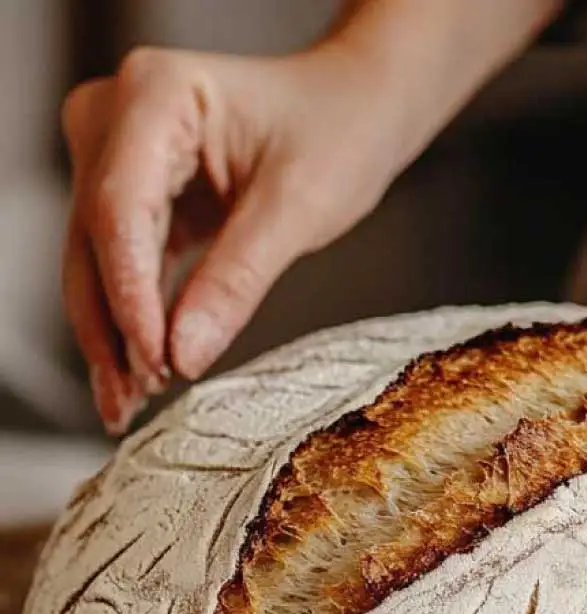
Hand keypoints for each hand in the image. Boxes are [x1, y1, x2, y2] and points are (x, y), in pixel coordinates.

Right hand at [61, 0, 562, 436]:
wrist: (352, 111)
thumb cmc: (337, 134)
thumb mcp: (297, 208)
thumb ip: (237, 280)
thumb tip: (184, 356)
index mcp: (155, 95)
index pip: (120, 210)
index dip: (130, 296)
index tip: (155, 363)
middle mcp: (118, 117)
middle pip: (93, 238)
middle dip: (111, 328)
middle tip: (126, 405)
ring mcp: (120, 152)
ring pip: (97, 258)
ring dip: (112, 333)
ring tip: (125, 405)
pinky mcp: (138, 190)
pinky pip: (123, 261)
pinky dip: (135, 316)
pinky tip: (141, 371)